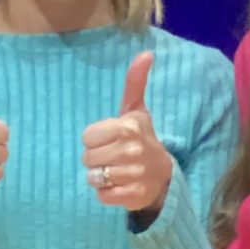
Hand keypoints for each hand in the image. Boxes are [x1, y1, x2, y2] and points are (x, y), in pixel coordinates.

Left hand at [81, 51, 171, 214]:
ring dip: (100, 177)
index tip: (111, 140)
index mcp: (128, 126)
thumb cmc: (142, 139)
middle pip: (87, 157)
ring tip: (116, 171)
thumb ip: (135, 82)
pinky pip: (102, 196)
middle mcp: (132, 149)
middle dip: (96, 159)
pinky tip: (119, 186)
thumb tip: (146, 52)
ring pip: (93, 177)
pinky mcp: (133, 195)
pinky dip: (106, 193)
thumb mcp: (136, 110)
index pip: (87, 137)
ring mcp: (134, 174)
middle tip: (114, 157)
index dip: (96, 140)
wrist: (162, 175)